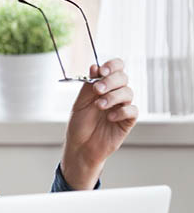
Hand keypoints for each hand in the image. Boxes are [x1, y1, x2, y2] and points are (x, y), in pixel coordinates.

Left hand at [61, 58, 137, 188]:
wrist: (80, 147)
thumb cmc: (79, 124)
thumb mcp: (80, 103)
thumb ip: (88, 86)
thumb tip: (94, 66)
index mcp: (103, 86)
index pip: (115, 68)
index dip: (112, 66)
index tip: (102, 71)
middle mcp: (114, 94)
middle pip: (123, 78)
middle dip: (110, 81)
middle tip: (97, 90)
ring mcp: (122, 107)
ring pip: (128, 92)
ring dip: (113, 97)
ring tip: (100, 106)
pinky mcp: (128, 121)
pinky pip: (132, 110)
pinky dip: (122, 111)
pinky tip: (110, 117)